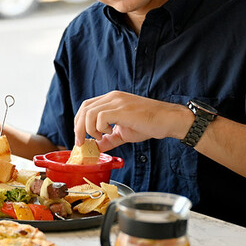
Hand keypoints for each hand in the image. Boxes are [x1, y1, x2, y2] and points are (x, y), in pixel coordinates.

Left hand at [74, 91, 188, 150]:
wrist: (168, 120)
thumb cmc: (149, 124)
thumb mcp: (123, 132)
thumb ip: (108, 139)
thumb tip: (96, 147)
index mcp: (111, 99)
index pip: (86, 106)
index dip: (79, 122)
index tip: (80, 138)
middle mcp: (112, 97)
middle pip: (84, 109)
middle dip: (78, 128)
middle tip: (81, 143)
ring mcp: (117, 101)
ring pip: (89, 113)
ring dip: (88, 129)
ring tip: (99, 138)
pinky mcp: (123, 109)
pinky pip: (101, 117)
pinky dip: (100, 128)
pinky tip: (110, 133)